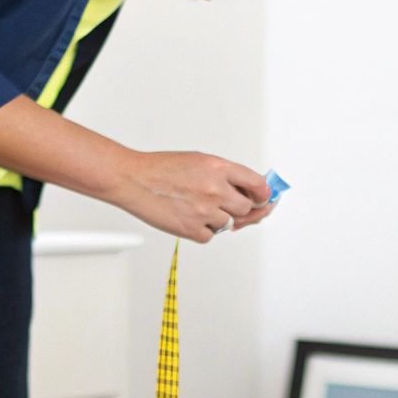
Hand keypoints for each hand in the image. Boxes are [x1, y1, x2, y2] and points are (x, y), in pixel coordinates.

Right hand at [106, 151, 271, 242]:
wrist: (134, 180)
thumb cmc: (162, 169)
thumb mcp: (199, 161)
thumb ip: (224, 175)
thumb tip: (248, 191)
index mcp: (218, 168)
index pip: (257, 185)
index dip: (264, 195)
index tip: (264, 199)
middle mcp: (215, 189)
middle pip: (246, 209)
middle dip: (240, 209)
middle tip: (226, 206)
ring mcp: (205, 211)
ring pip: (228, 224)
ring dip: (218, 219)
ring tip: (196, 206)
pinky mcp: (193, 230)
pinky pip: (210, 236)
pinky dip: (202, 230)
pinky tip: (187, 216)